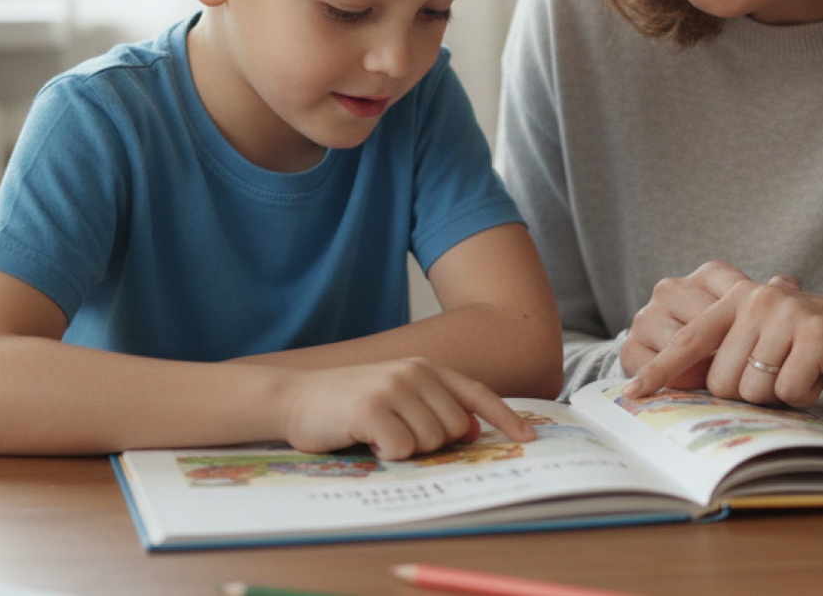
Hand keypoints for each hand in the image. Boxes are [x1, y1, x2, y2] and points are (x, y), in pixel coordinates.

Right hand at [274, 358, 534, 459]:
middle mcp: (414, 372)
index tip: (528, 439)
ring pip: (430, 442)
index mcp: (425, 368)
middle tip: (396, 434)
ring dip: (405, 449)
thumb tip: (471, 430)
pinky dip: (385, 453)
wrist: (294, 398)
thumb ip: (434, 407)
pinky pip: (401, 449)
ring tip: (377, 433)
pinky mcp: (372, 407)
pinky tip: (364, 438)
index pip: (478, 394)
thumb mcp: (397, 396)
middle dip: (431, 444)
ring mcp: (394, 387)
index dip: (506, 418)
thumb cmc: (348, 405)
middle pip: (454, 428)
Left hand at [621, 278, 822, 408]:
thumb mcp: (761, 339)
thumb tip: (676, 386)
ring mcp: (787, 314)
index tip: (634, 391)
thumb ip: (724, 352)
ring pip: (754, 389)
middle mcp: (757, 300)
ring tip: (799, 372)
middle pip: (722, 380)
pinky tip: (818, 376)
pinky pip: (788, 391)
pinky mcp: (816, 335)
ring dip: (778, 396)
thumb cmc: (807, 346)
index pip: (689, 339)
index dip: (661, 369)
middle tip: (778, 376)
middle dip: (749, 393)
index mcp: (737, 300)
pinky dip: (804, 395)